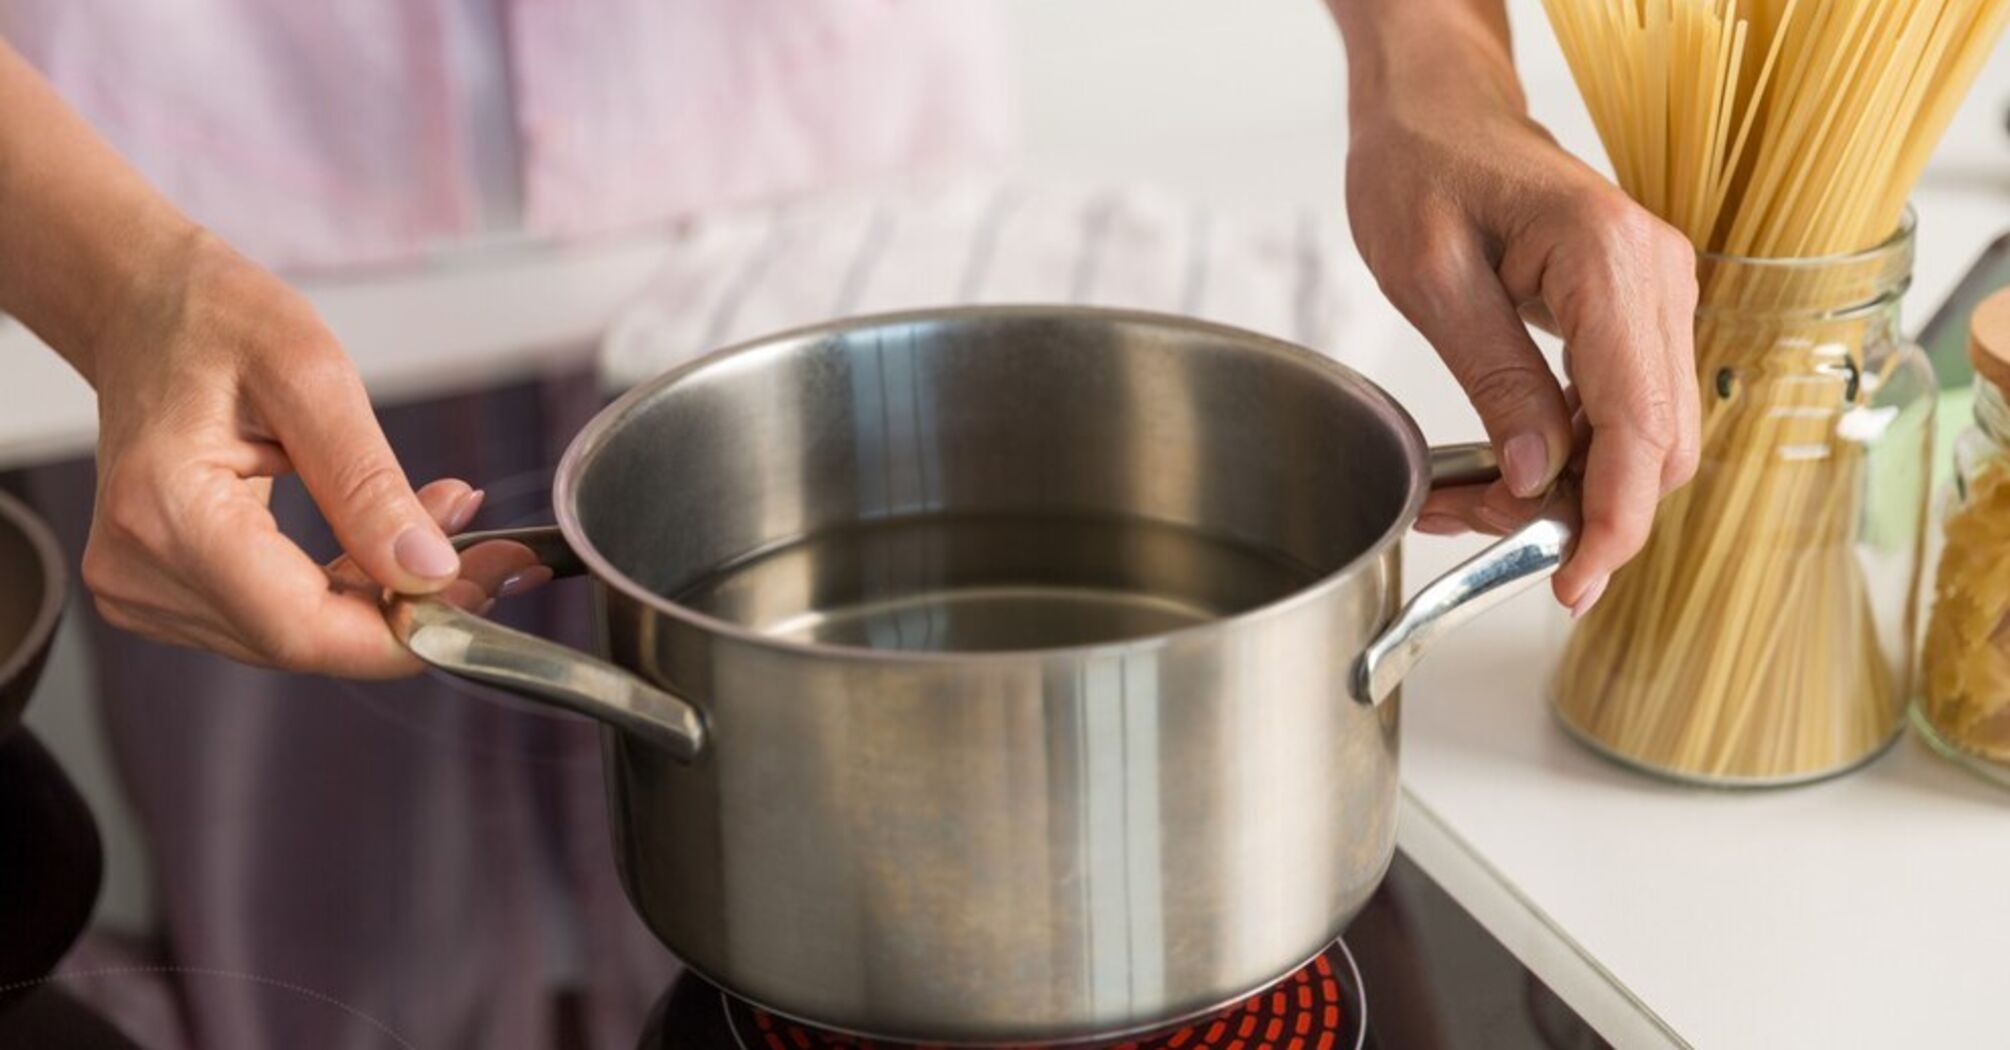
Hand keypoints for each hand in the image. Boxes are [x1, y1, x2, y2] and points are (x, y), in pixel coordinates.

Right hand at [78, 232, 475, 676]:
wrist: (145, 310)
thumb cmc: (215, 319)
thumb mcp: (311, 375)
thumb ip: (367, 482)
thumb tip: (428, 571)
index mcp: (166, 511)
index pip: (301, 629)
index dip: (406, 632)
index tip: (487, 583)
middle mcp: (139, 567)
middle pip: (305, 639)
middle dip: (410, 607)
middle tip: (492, 550)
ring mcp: (142, 585)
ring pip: (299, 634)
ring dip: (385, 593)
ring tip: (441, 515)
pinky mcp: (164, 589)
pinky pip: (278, 615)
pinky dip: (347, 586)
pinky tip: (389, 536)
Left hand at [1336, 5, 1699, 613]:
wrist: (1436, 108)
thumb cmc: (1422, 166)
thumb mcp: (1432, 279)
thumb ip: (1496, 380)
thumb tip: (1539, 477)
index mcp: (1610, 264)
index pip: (1642, 428)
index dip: (1611, 522)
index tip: (1570, 583)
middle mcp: (1656, 281)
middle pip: (1656, 448)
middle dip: (1575, 511)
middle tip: (1474, 522)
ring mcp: (1654, 298)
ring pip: (1642, 440)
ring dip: (1564, 488)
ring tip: (1464, 494)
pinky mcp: (1632, 315)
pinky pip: (1619, 410)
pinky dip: (1564, 452)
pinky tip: (1494, 464)